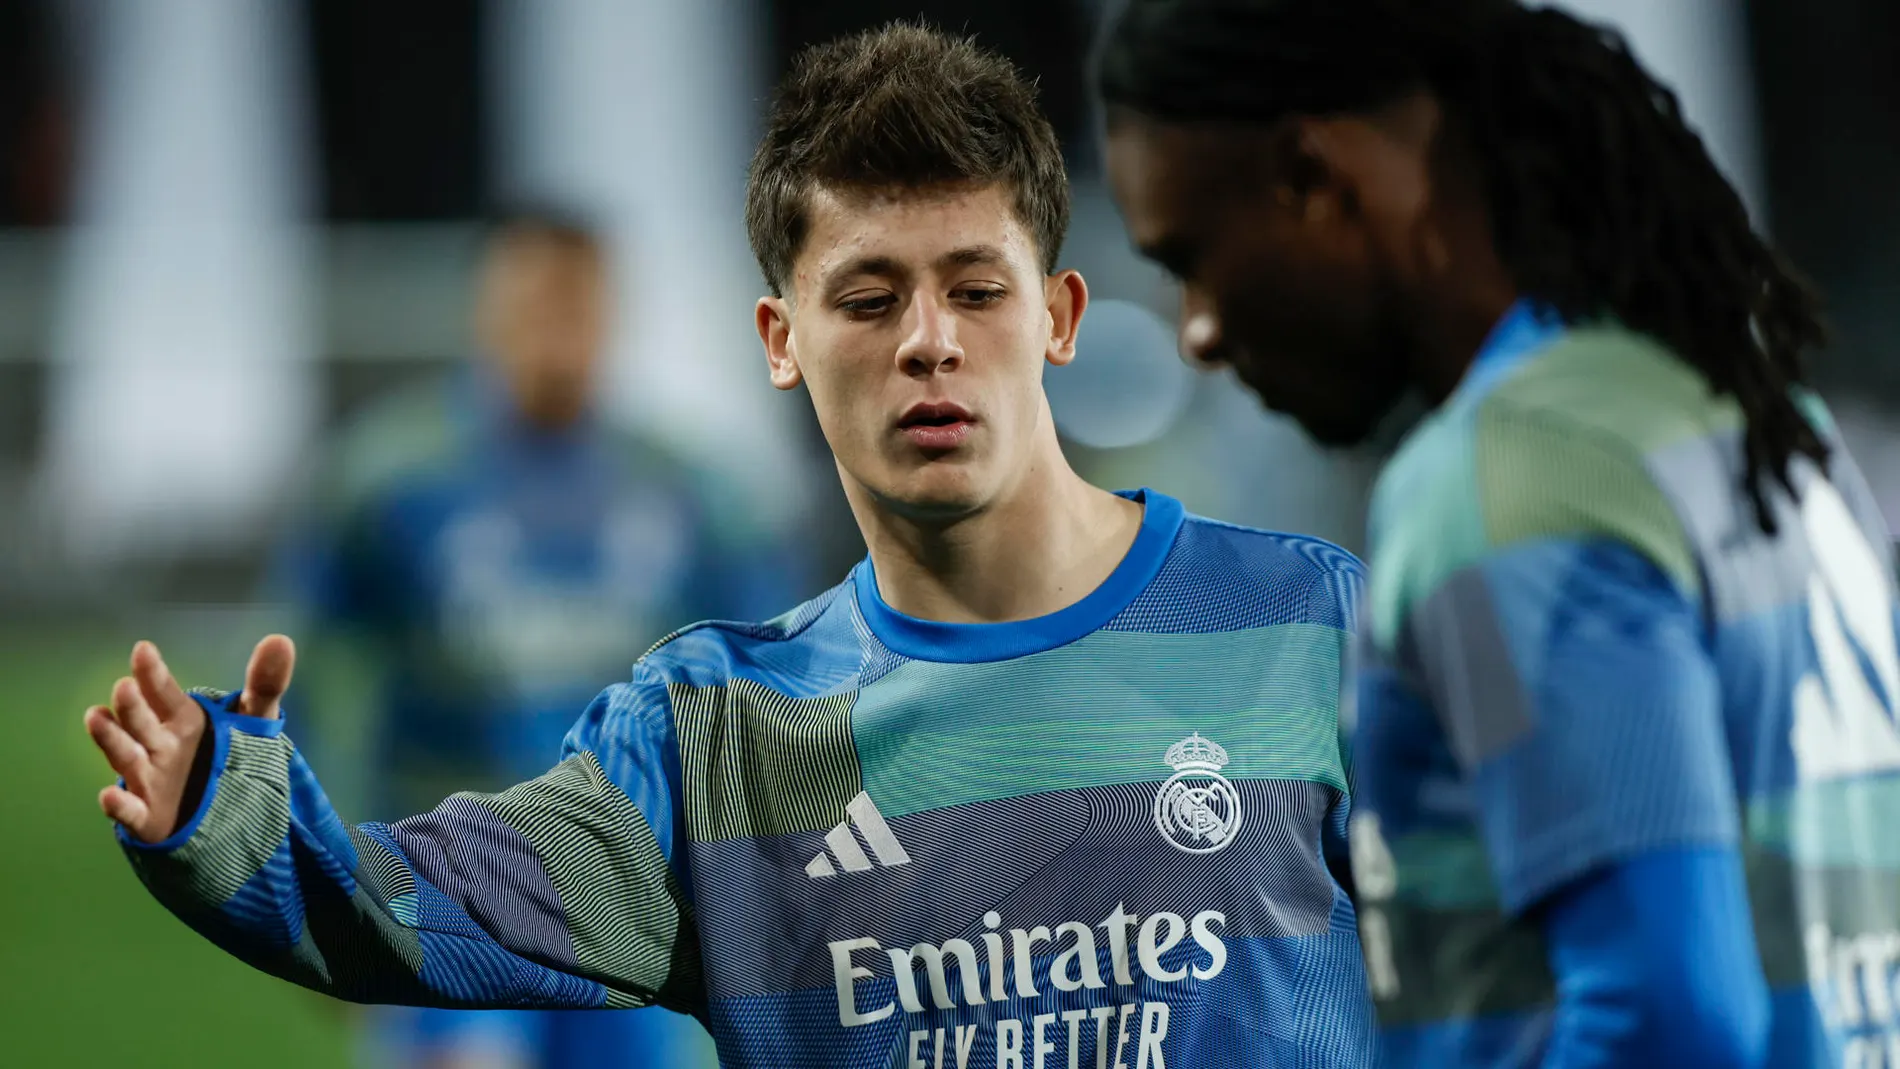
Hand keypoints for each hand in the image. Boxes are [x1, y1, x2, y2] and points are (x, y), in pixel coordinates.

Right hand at [85, 635, 296, 843]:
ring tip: (96, 717)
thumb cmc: (230, 754)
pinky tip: (110, 796)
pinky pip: (130, 811)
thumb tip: (280, 640)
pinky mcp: (147, 816)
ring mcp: (148, 778)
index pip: (165, 693)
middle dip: (132, 705)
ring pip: (126, 756)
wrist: (225, 811)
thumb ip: (264, 683)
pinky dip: (119, 805)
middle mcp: (158, 744)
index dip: (154, 673)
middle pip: (141, 721)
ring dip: (111, 740)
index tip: (144, 649)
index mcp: (182, 719)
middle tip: (124, 686)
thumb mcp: (255, 719)